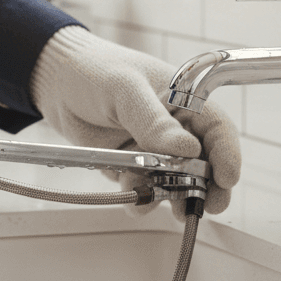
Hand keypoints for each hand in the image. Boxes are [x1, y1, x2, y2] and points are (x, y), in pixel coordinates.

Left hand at [30, 26, 240, 213]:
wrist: (53, 81)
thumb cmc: (93, 70)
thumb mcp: (125, 89)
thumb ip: (153, 120)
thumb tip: (188, 149)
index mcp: (183, 101)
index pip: (216, 130)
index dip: (227, 155)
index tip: (227, 178)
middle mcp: (172, 127)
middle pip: (203, 163)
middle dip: (207, 187)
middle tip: (206, 207)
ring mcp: (150, 148)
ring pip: (173, 180)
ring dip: (175, 197)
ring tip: (173, 210)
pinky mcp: (128, 164)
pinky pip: (142, 187)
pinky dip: (141, 197)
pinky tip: (136, 200)